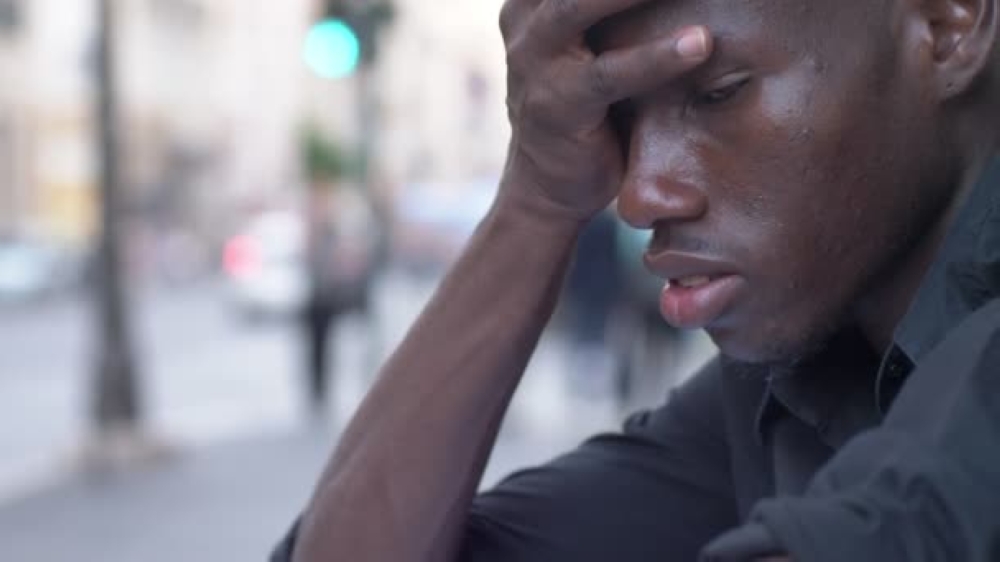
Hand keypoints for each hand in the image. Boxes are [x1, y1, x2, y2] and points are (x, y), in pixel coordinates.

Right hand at [497, 0, 712, 223]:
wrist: (547, 185)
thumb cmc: (590, 102)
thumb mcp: (595, 38)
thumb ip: (615, 7)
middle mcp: (526, 15)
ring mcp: (533, 59)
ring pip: (580, 4)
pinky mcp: (554, 104)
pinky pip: (607, 75)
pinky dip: (655, 58)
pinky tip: (698, 43)